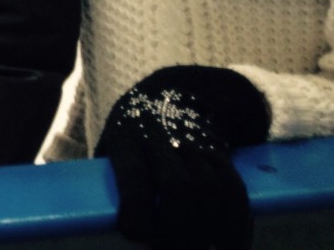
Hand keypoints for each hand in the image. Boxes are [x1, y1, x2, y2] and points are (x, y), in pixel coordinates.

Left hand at [95, 66, 269, 249]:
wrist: (166, 98)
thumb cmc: (130, 139)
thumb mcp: (110, 147)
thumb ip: (107, 179)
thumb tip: (98, 222)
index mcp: (126, 137)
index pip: (132, 172)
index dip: (136, 206)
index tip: (134, 233)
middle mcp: (162, 138)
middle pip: (177, 185)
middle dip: (178, 227)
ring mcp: (194, 144)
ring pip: (210, 190)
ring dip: (209, 230)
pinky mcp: (220, 153)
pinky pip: (234, 190)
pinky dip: (235, 222)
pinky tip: (228, 244)